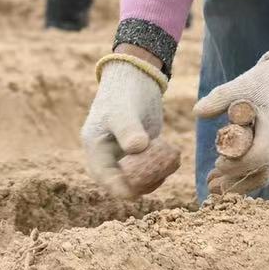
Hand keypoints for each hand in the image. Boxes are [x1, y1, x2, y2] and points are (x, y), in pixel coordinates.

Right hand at [81, 53, 169, 196]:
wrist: (135, 78)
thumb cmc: (123, 92)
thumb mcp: (123, 109)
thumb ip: (128, 128)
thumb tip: (136, 148)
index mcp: (95, 148)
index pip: (104, 178)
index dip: (120, 188)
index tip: (137, 192)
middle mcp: (107, 157)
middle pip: (122, 184)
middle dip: (143, 183)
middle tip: (161, 171)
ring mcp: (124, 157)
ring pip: (139, 180)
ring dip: (156, 176)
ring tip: (171, 158)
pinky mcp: (140, 155)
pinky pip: (150, 171)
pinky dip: (162, 168)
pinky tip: (172, 156)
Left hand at [193, 48, 268, 195]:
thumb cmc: (260, 85)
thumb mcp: (239, 86)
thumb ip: (219, 98)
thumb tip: (197, 112)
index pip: (261, 155)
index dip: (240, 163)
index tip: (218, 163)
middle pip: (261, 173)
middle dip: (235, 181)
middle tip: (210, 184)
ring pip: (259, 175)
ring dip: (235, 183)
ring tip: (210, 184)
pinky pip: (257, 170)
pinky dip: (239, 176)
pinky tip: (217, 177)